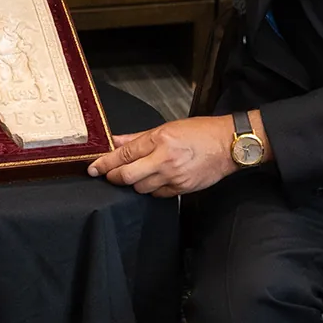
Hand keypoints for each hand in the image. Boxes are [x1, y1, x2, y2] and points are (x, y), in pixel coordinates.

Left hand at [88, 116, 238, 197]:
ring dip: (133, 183)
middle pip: (127, 176)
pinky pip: (157, 194)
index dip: (105, 163)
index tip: (93, 168)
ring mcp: (174, 177)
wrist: (228, 145)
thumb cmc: (200, 132)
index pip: (124, 155)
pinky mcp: (182, 189)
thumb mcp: (166, 128)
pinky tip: (153, 180)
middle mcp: (165, 160)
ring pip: (140, 188)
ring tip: (134, 175)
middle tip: (109, 174)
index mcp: (160, 140)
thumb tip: (115, 141)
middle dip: (114, 177)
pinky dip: (151, 189)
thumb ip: (138, 138)